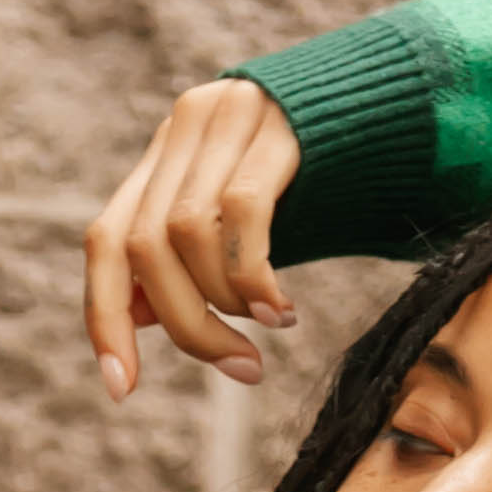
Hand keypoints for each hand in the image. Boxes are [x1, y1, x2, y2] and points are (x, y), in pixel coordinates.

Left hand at [85, 77, 301, 396]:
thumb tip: (136, 314)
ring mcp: (227, 117)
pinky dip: (254, 276)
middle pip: (146, 246)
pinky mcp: (276, 124)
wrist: (386, 103)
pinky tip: (281, 307)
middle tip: (241, 367)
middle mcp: (185, 129)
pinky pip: (243, 213)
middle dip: (187, 325)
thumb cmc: (314, 179)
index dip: (105, 319)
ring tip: (271, 326)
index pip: (107, 241)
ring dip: (226, 303)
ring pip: (188, 232)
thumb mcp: (238, 223)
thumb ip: (186, 259)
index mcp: (164, 156)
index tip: (122, 388)